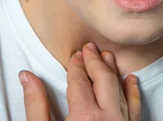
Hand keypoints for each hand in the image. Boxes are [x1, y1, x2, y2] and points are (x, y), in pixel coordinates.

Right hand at [19, 42, 140, 119]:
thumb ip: (36, 106)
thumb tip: (27, 77)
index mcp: (83, 116)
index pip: (80, 81)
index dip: (76, 66)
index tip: (75, 55)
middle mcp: (108, 118)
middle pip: (102, 80)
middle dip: (95, 61)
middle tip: (90, 47)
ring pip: (120, 90)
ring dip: (113, 71)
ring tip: (107, 57)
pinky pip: (135, 108)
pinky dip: (133, 92)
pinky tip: (130, 80)